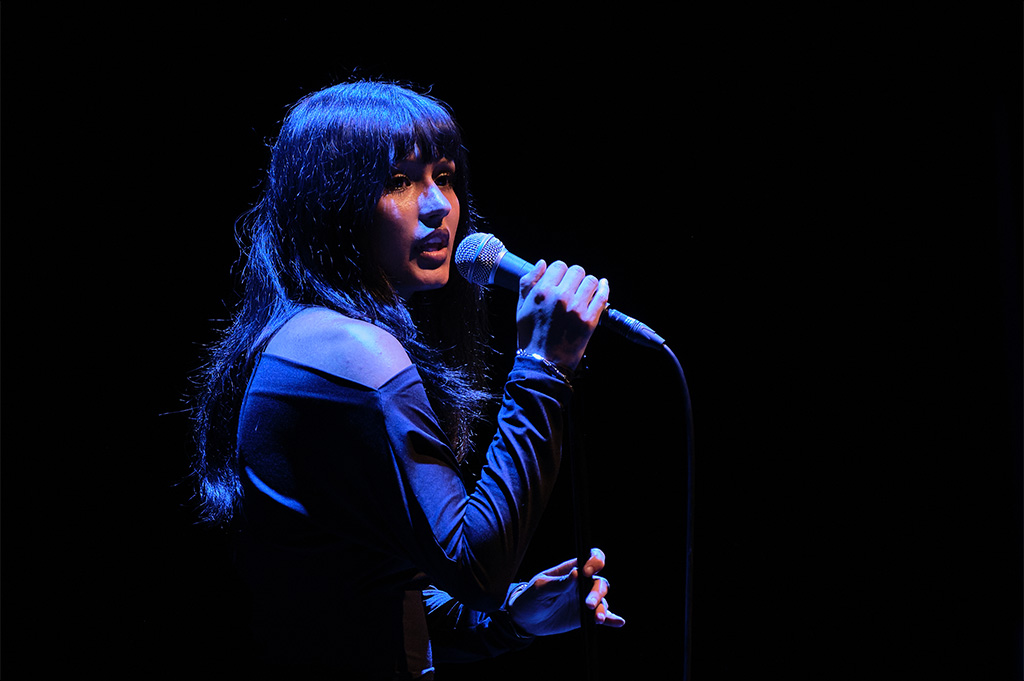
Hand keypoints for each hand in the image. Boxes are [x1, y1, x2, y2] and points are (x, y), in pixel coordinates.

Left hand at [507, 548, 625, 636]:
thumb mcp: (540, 588)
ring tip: (597, 619)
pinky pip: (602, 616)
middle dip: (597, 592)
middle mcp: (582, 583)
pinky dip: (611, 619)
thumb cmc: (530, 597)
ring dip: (602, 608)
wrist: (525, 619)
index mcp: (572, 570)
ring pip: (602, 600)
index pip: (591, 558)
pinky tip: (618, 622)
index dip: (595, 561)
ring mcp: (584, 600)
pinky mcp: (585, 616)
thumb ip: (558, 583)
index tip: (587, 572)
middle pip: (599, 582)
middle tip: (587, 604)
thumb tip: (577, 573)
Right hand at [516, 260, 609, 370]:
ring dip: (589, 284)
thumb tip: (542, 263)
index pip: (559, 266)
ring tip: (585, 292)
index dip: (560, 271)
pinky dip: (604, 289)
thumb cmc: (531, 336)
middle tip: (573, 287)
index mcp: (542, 292)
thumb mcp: (521, 307)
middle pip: (577, 270)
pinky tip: (602, 287)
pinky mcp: (590, 320)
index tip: (561, 279)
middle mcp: (560, 297)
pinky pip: (603, 296)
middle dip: (575, 277)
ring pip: (591, 280)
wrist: (543, 363)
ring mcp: (577, 308)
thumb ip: (528, 282)